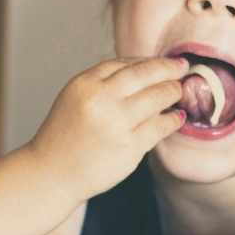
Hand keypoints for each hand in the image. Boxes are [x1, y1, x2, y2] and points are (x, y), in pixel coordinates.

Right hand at [25, 57, 188, 204]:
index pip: (126, 64)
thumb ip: (104, 82)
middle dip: (169, 70)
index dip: (151, 61)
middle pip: (146, 75)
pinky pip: (161, 126)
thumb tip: (146, 70)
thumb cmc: (65, 136)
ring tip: (179, 92)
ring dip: (173, 92)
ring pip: (158, 97)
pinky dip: (173, 119)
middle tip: (182, 70)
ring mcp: (116, 124)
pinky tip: (177, 117)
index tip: (166, 62)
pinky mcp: (129, 147)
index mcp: (85, 84)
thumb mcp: (75, 97)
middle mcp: (100, 100)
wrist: (52, 173)